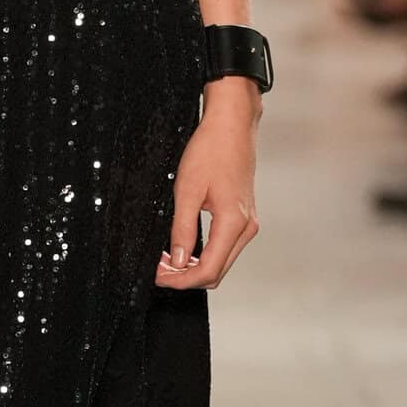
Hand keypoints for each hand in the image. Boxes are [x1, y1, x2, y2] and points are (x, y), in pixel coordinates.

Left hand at [156, 77, 259, 287]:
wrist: (232, 126)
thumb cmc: (211, 150)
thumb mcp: (187, 191)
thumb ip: (182, 230)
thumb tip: (176, 261)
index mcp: (233, 223)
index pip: (207, 270)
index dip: (180, 280)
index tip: (159, 276)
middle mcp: (246, 228)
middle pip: (217, 272)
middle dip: (185, 276)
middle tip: (158, 269)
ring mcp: (248, 223)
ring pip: (221, 262)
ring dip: (194, 266)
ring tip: (166, 259)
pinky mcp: (244, 217)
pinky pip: (225, 248)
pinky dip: (204, 254)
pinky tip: (184, 248)